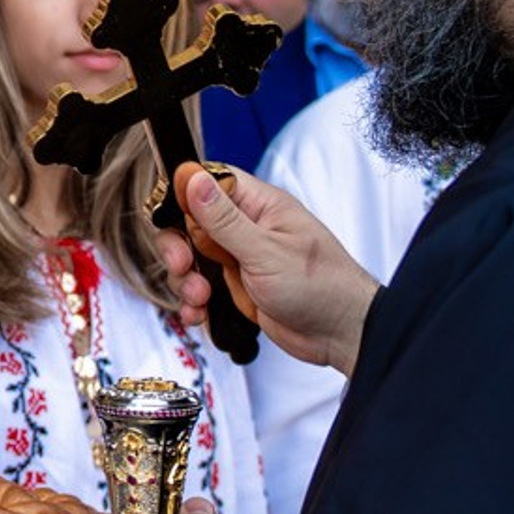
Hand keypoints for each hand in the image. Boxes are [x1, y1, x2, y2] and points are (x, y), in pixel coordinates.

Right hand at [158, 162, 380, 375]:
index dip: (184, 196)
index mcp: (259, 206)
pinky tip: (198, 313)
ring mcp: (239, 256)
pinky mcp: (235, 285)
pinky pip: (200, 286)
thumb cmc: (322, 287)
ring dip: (185, 279)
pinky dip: (192, 302)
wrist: (340, 335)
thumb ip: (224, 219)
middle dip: (178, 245)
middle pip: (190, 221)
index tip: (172, 219)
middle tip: (184, 265)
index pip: (208, 181)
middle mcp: (247, 227)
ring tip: (200, 298)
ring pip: (191, 256)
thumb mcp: (266, 252)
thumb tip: (194, 179)